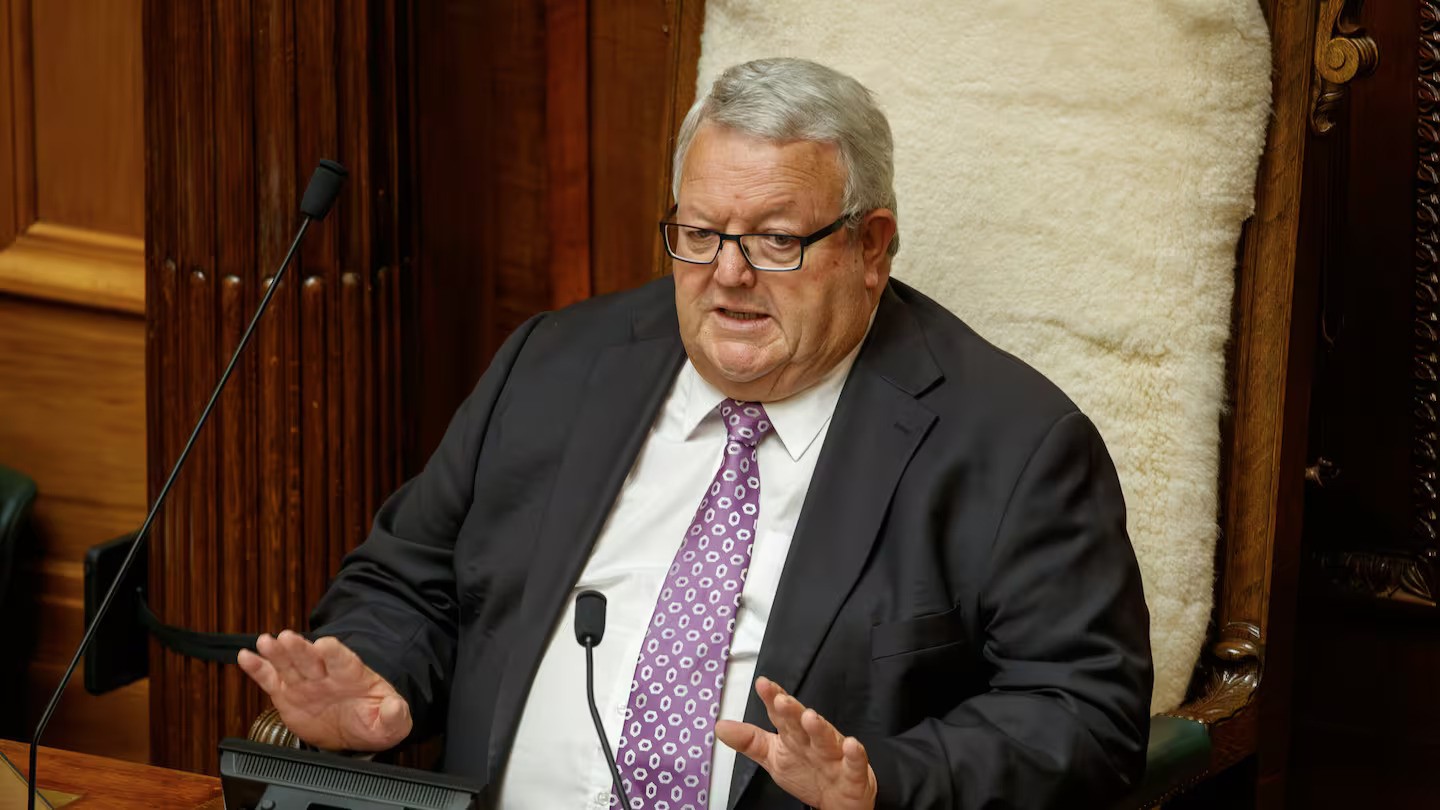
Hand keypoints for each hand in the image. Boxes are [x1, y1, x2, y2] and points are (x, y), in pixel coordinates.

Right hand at [237, 630, 411, 751]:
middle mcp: (326, 674)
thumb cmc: (373, 720)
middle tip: (287, 638)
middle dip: (300, 648)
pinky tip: (246, 657)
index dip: (334, 653)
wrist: (354, 731)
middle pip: (312, 658)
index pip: (344, 661)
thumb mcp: (391, 723)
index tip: (326, 645)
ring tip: (265, 642)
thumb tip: (395, 707)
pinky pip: (270, 679)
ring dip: (276, 653)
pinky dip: (257, 668)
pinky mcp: (287, 694)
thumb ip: (394, 715)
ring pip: (289, 664)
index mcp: (353, 675)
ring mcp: (305, 682)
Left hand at [715, 676, 876, 809]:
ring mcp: (834, 754)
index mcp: (793, 735)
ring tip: (809, 717)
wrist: (837, 801)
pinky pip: (854, 762)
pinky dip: (854, 754)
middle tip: (781, 700)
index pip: (781, 714)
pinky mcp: (853, 772)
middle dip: (792, 711)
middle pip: (801, 723)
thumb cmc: (806, 773)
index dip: (772, 699)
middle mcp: (813, 741)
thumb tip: (720, 727)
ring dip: (819, 728)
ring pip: (826, 739)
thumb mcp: (773, 757)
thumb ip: (749, 741)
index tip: (762, 684)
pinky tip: (851, 744)